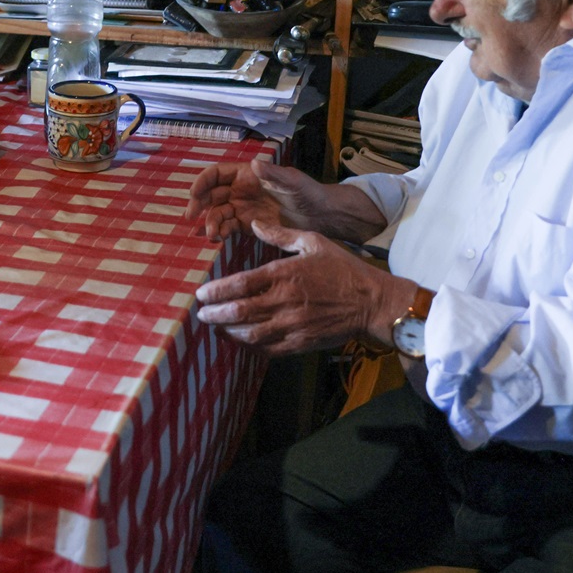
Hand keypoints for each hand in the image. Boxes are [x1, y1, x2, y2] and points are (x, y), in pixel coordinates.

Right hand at [185, 159, 327, 240]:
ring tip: (212, 235)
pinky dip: (221, 232)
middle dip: (199, 204)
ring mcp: (244, 208)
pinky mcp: (249, 225)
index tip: (193, 194)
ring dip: (211, 222)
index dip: (202, 182)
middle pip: (211, 194)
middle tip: (190, 217)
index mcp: (248, 174)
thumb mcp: (292, 181)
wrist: (320, 215)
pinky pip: (228, 227)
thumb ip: (273, 173)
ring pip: (218, 213)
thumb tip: (254, 163)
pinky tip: (219, 239)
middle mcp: (241, 190)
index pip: (217, 174)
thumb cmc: (308, 192)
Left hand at [194, 221, 419, 355]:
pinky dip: (250, 347)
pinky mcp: (301, 343)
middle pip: (240, 312)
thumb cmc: (343, 268)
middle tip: (201, 314)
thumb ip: (281, 233)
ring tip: (215, 328)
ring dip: (228, 332)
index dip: (217, 291)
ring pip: (250, 334)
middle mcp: (285, 301)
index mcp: (285, 273)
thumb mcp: (313, 241)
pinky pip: (268, 350)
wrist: (372, 302)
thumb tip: (255, 222)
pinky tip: (240, 341)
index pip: (241, 284)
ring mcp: (293, 325)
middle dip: (215, 315)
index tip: (201, 294)